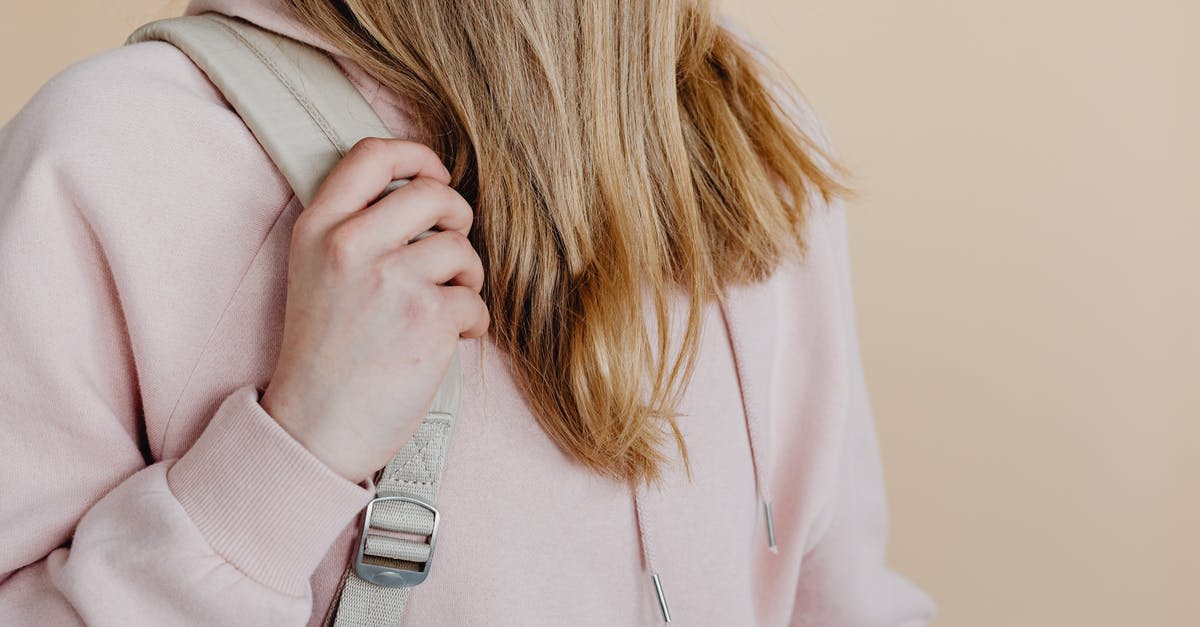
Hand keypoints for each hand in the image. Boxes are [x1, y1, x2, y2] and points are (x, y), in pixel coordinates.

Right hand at [259, 138, 488, 483]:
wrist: (315, 427)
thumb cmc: (324, 357)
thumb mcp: (315, 274)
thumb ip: (355, 230)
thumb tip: (423, 193)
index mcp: (317, 228)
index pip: (370, 154)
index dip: (415, 155)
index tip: (434, 173)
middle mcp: (350, 244)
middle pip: (431, 193)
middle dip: (456, 218)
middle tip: (452, 252)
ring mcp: (390, 279)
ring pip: (461, 248)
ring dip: (467, 278)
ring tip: (448, 306)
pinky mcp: (427, 317)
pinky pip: (475, 301)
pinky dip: (473, 323)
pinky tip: (451, 340)